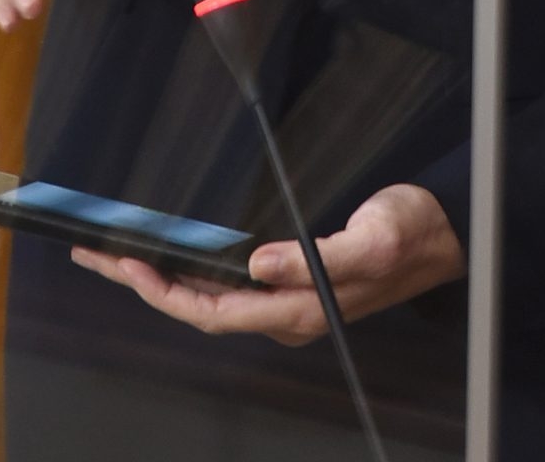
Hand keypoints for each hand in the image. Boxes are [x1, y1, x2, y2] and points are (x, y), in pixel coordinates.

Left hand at [71, 183, 464, 346]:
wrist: (446, 234)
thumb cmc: (410, 234)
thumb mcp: (371, 240)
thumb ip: (315, 258)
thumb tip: (259, 264)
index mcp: (301, 308)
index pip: (216, 310)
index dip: (167, 292)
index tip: (129, 265)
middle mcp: (288, 312)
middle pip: (201, 308)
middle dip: (147, 284)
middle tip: (98, 256)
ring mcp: (290, 301)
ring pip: (211, 299)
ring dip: (164, 279)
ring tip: (121, 257)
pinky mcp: (295, 283)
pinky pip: (229, 287)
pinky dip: (193, 273)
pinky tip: (178, 259)